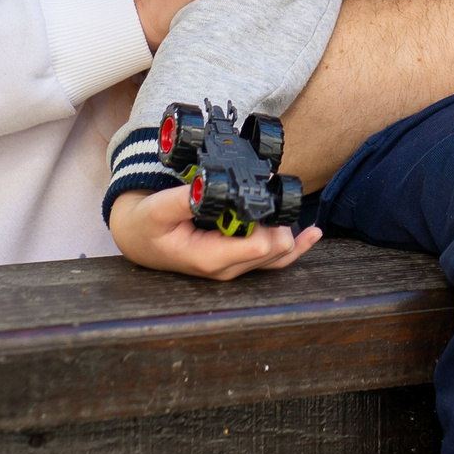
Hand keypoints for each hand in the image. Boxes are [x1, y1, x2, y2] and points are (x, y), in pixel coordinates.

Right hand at [108, 187, 322, 278]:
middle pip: (273, 251)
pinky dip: (295, 246)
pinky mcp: (238, 261)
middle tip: (271, 196)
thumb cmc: (149, 225)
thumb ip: (185, 200)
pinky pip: (273, 260)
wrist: (141, 239)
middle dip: (278, 224)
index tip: (266, 200)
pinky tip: (312, 235)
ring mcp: (234, 267)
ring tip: (298, 215)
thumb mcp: (159, 209)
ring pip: (277, 256)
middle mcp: (226, 268)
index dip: (271, 224)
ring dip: (289, 234)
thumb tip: (210, 185)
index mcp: (210, 257)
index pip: (259, 248)